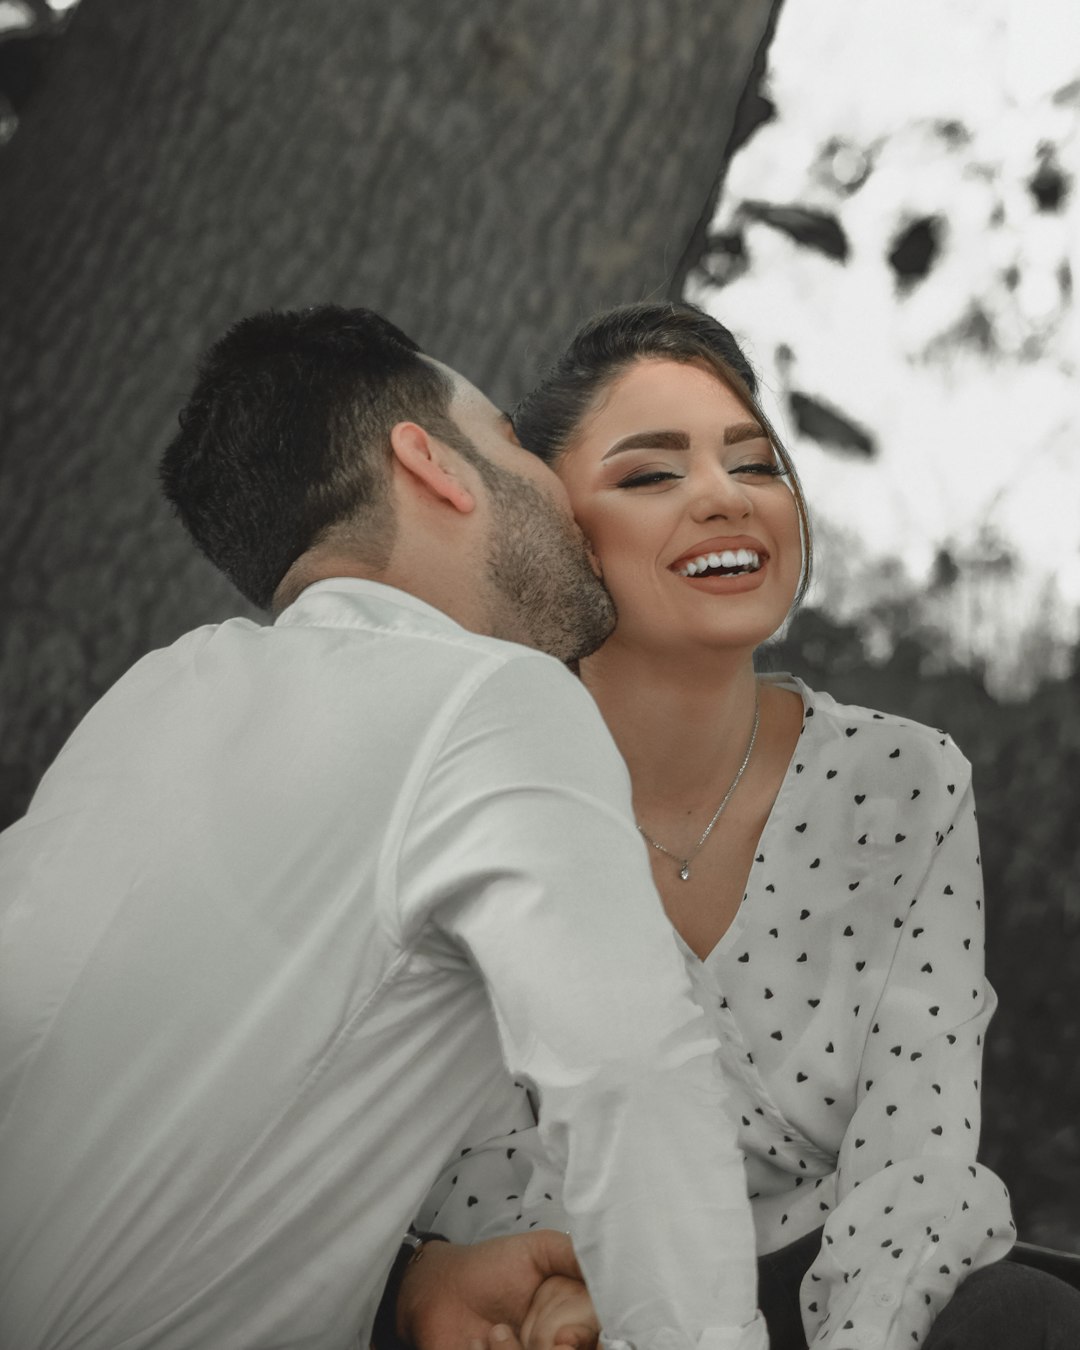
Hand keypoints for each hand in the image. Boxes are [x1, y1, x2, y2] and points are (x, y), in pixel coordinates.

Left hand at [395, 1230, 583, 1349]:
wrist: (440, 1288)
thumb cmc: (492, 1266)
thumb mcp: (538, 1250)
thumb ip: (574, 1255)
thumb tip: (610, 1269)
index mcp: (576, 1320)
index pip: (599, 1340)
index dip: (585, 1341)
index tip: (565, 1340)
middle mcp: (557, 1346)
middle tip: (531, 1339)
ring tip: (493, 1332)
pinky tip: (475, 1343)